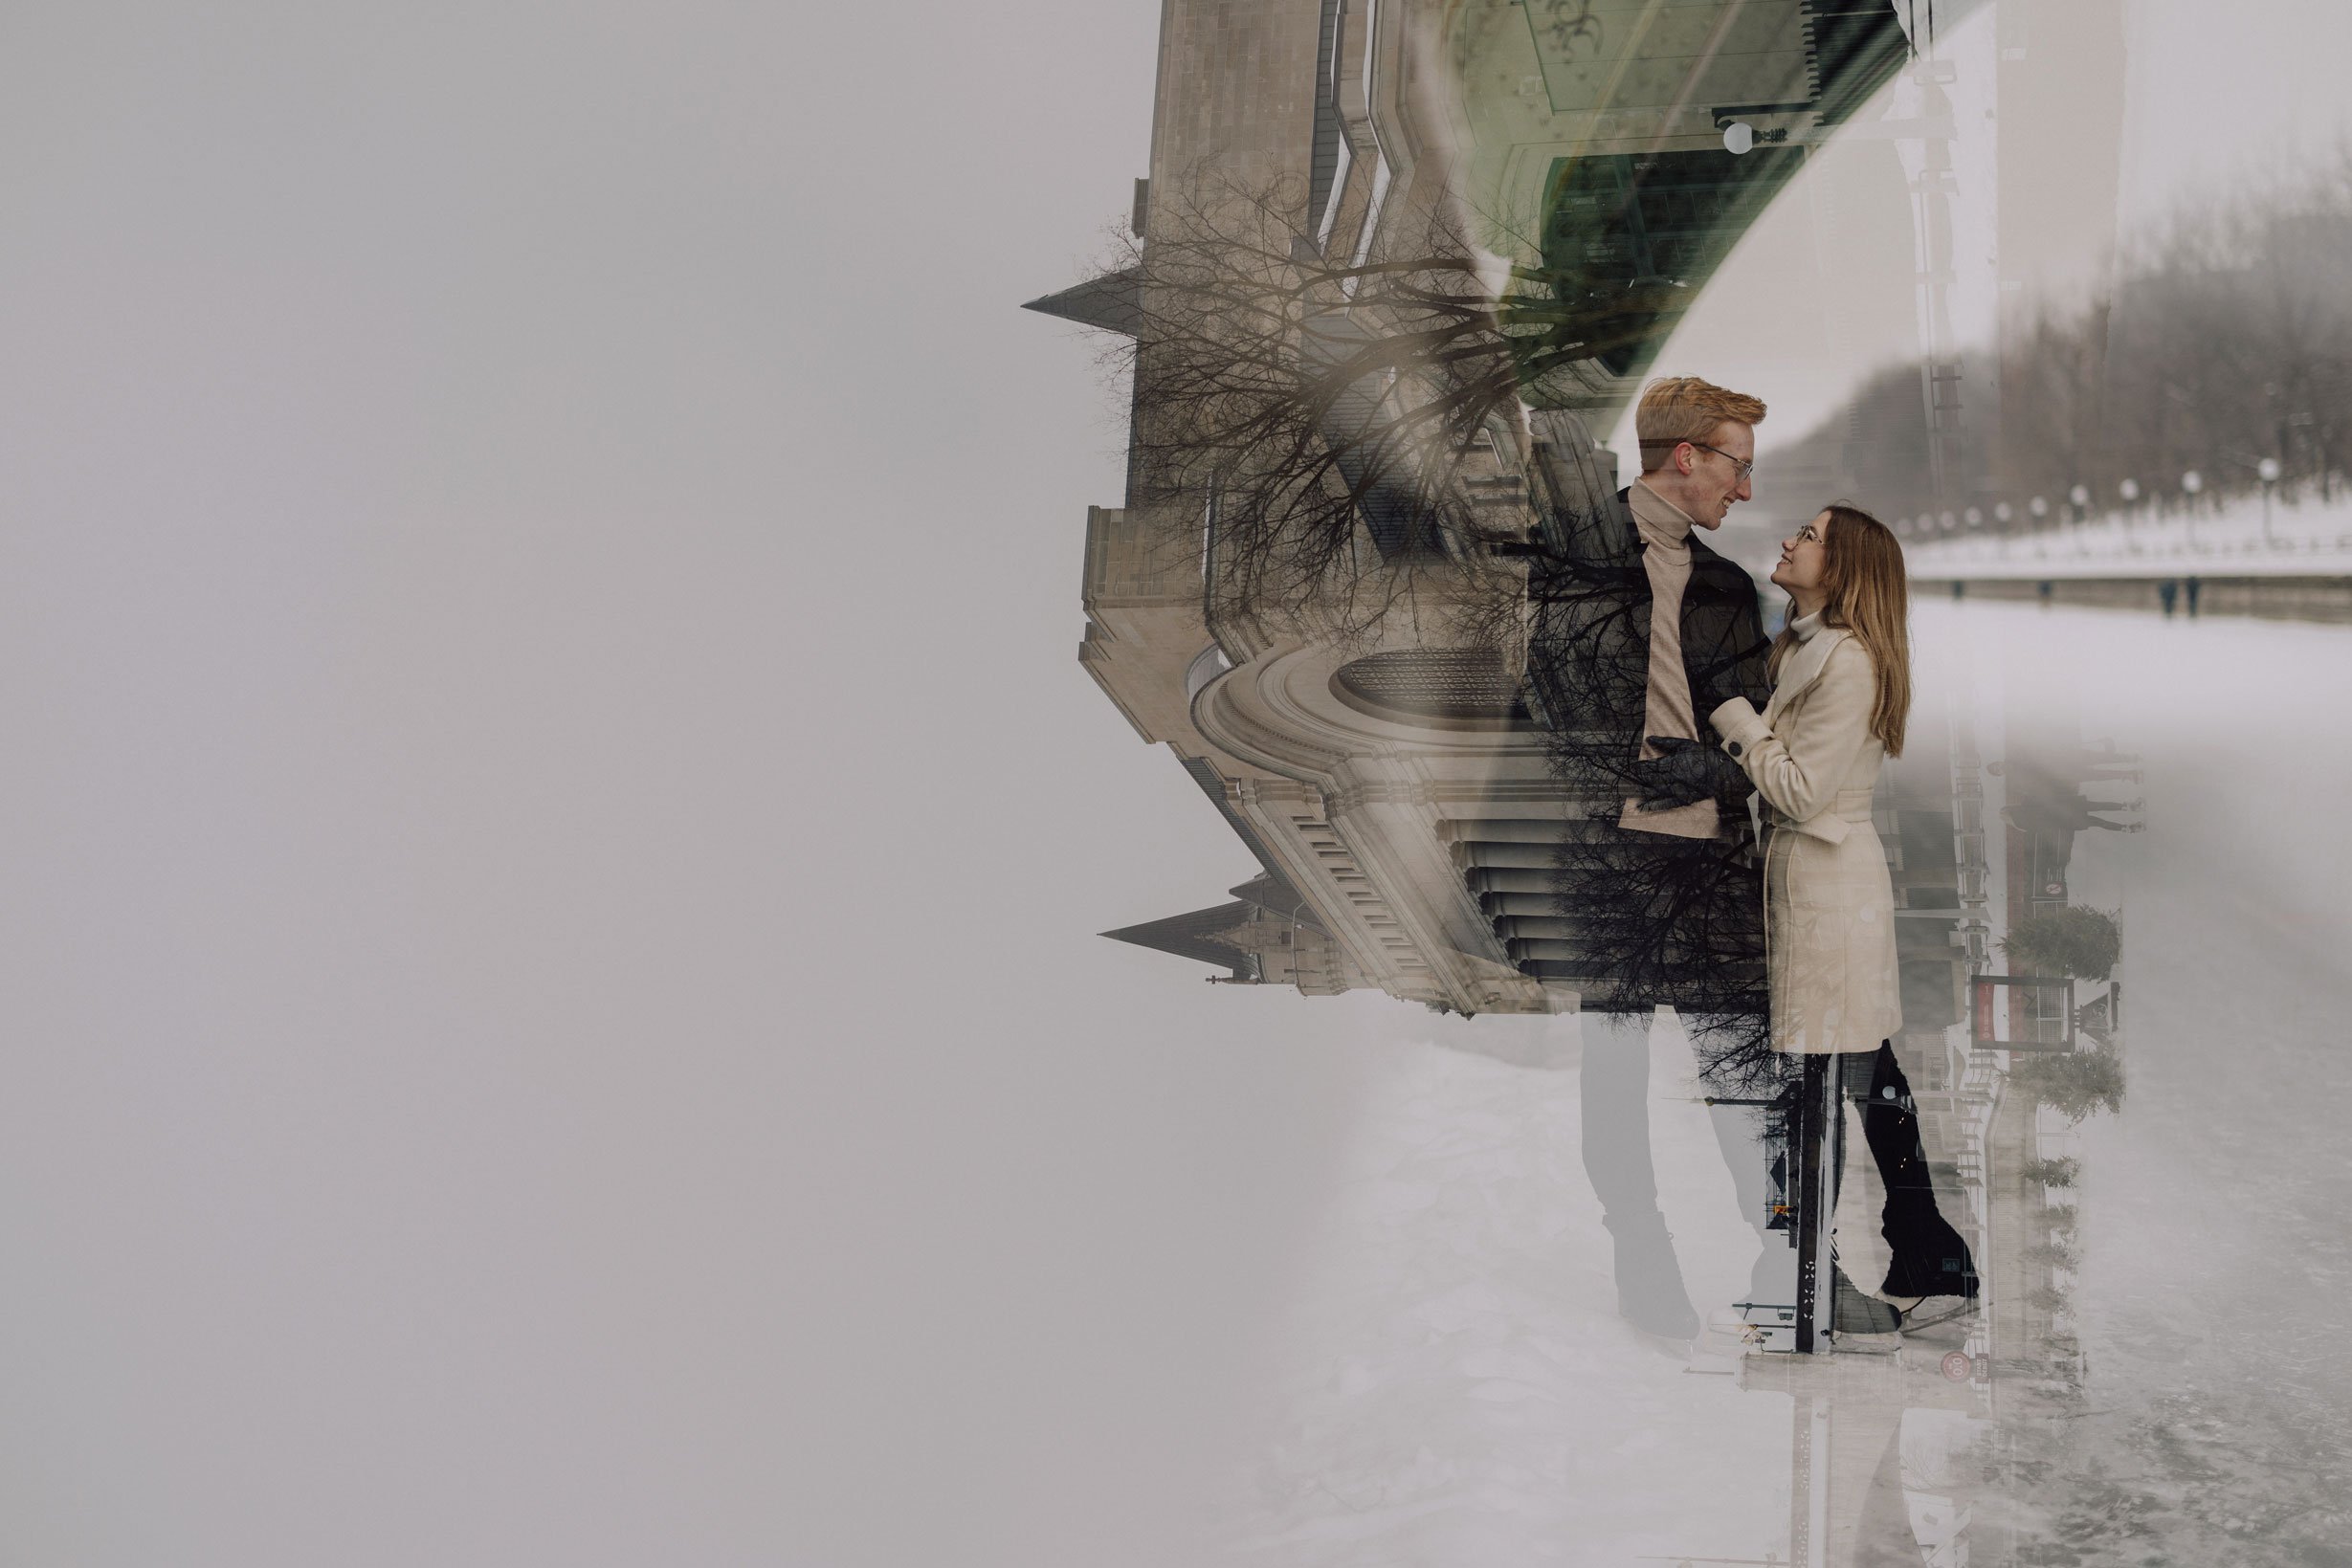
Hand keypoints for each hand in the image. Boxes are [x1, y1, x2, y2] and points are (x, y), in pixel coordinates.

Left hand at [1630, 735, 1751, 810]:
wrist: (1722, 772)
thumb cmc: (1703, 756)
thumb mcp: (1685, 745)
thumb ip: (1666, 743)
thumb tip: (1649, 739)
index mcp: (1672, 763)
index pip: (1651, 766)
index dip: (1640, 767)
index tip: (1630, 767)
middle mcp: (1672, 777)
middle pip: (1650, 779)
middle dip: (1637, 779)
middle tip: (1624, 781)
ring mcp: (1677, 789)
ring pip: (1655, 790)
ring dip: (1641, 791)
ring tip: (1628, 792)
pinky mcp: (1682, 799)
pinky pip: (1665, 803)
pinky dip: (1653, 806)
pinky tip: (1642, 807)